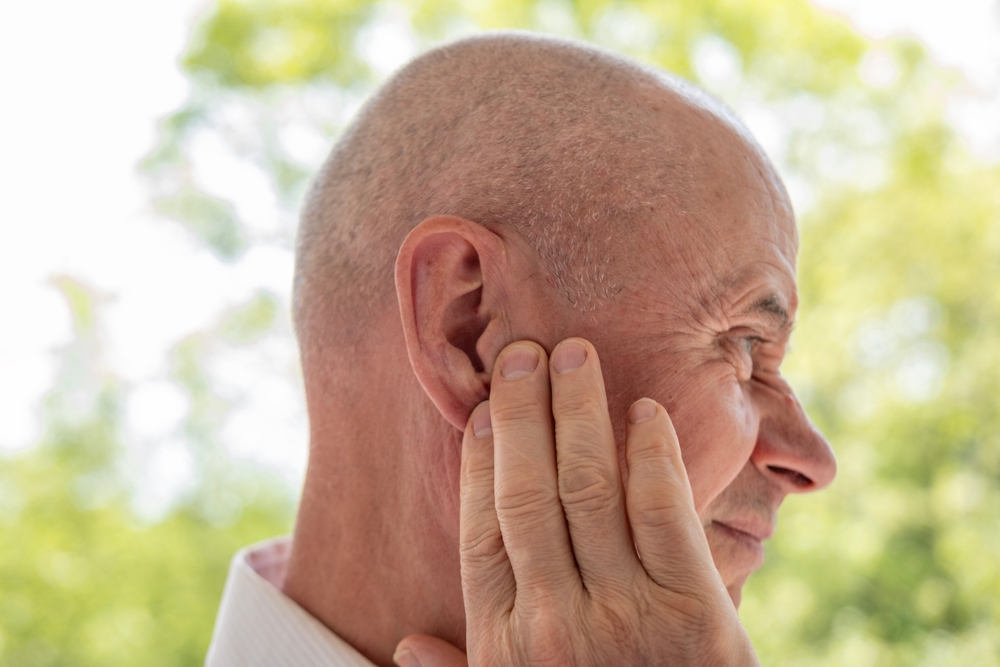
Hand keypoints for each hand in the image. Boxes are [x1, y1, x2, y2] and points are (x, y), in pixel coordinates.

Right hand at [395, 338, 758, 666]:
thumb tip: (405, 642)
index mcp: (504, 640)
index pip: (482, 526)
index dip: (484, 458)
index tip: (488, 408)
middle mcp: (554, 618)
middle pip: (528, 490)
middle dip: (524, 412)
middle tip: (523, 351)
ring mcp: (626, 613)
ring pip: (589, 487)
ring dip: (580, 411)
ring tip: (575, 354)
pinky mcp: (698, 612)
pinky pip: (665, 513)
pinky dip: (652, 455)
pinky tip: (643, 412)